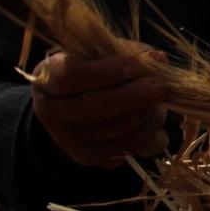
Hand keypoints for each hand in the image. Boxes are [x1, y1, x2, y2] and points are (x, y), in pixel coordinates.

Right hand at [30, 42, 168, 167]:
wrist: (71, 108)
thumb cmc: (90, 72)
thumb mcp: (98, 55)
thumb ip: (126, 53)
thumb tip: (157, 59)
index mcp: (46, 79)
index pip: (70, 76)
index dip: (106, 71)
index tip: (136, 65)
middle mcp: (51, 112)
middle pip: (92, 107)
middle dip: (132, 97)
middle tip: (162, 88)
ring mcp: (67, 139)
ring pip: (112, 129)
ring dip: (144, 114)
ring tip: (162, 100)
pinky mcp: (87, 157)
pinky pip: (121, 148)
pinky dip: (145, 133)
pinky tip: (155, 117)